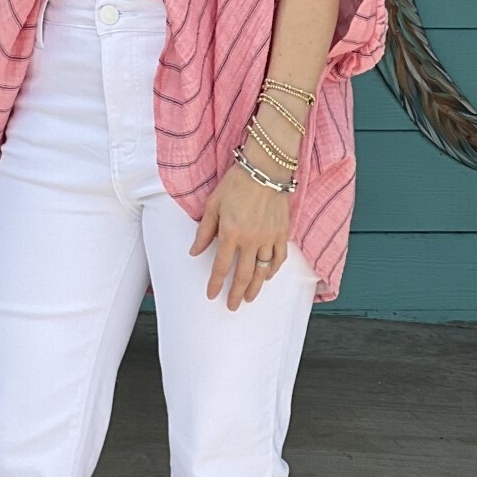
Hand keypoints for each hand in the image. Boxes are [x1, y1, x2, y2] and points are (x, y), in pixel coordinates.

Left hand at [188, 163, 291, 309]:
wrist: (266, 169)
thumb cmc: (236, 183)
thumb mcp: (212, 205)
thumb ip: (204, 231)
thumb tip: (194, 251)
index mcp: (230, 233)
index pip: (221, 266)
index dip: (215, 283)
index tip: (211, 295)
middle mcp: (251, 240)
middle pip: (243, 275)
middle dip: (236, 293)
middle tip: (232, 306)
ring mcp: (269, 237)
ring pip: (263, 270)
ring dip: (256, 287)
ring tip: (250, 298)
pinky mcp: (282, 232)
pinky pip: (279, 257)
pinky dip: (273, 269)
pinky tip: (268, 276)